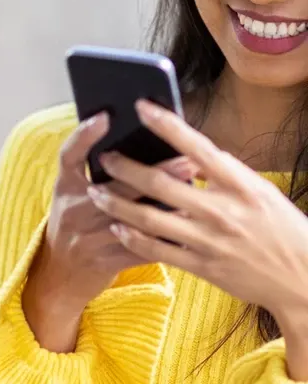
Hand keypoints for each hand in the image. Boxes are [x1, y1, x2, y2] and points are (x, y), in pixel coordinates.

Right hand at [22, 111, 198, 350]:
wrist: (58, 276)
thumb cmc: (73, 225)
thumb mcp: (72, 194)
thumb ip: (93, 171)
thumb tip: (136, 141)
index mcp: (65, 188)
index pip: (69, 155)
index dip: (84, 135)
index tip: (105, 117)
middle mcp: (73, 211)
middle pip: (115, 187)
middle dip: (155, 174)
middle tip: (187, 161)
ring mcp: (89, 238)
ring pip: (134, 220)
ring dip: (168, 207)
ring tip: (196, 195)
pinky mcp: (106, 262)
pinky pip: (141, 249)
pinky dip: (165, 239)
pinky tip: (189, 228)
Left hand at [87, 99, 307, 332]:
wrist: (301, 277)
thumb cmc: (280, 227)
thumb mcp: (259, 190)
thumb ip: (224, 172)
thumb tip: (190, 153)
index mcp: (239, 184)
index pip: (196, 146)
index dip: (166, 124)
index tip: (140, 107)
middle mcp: (221, 210)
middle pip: (160, 183)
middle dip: (126, 168)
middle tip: (106, 157)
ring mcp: (208, 240)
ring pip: (150, 219)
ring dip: (117, 204)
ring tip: (96, 192)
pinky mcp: (201, 266)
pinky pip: (157, 250)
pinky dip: (133, 238)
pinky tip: (118, 227)